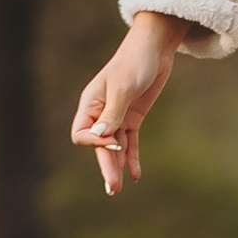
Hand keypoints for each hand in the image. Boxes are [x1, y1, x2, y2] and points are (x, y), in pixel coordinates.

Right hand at [70, 12, 189, 196]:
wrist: (155, 48)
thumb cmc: (135, 62)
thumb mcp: (123, 87)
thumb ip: (112, 113)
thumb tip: (99, 138)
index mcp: (90, 103)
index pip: (82, 134)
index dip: (95, 143)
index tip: (114, 141)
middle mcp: (101, 112)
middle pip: (98, 146)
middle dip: (106, 166)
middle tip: (113, 189)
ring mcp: (118, 115)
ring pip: (114, 147)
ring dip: (117, 166)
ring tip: (118, 188)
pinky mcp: (133, 117)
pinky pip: (130, 141)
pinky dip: (132, 157)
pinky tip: (136, 174)